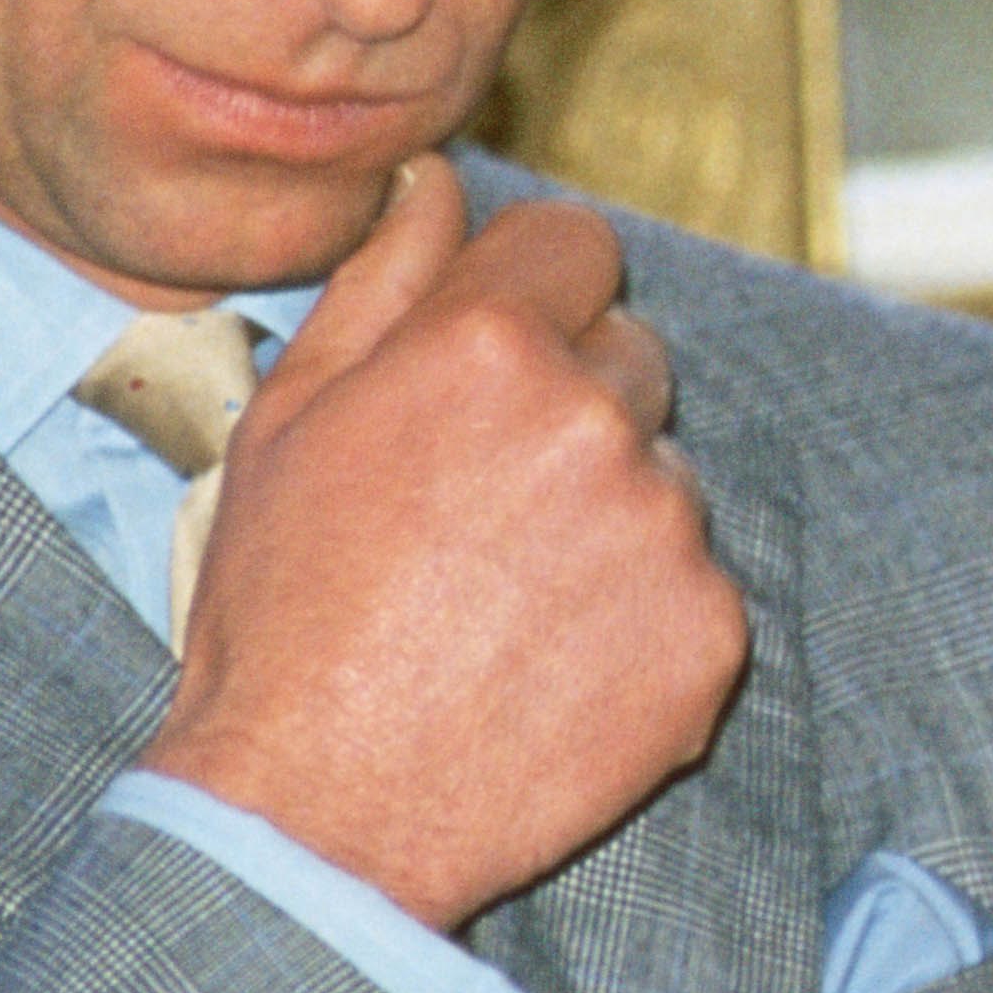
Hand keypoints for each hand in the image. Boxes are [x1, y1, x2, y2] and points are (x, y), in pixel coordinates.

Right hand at [135, 157, 749, 928]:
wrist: (318, 810)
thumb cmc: (280, 611)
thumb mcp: (289, 421)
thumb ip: (383, 281)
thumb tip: (438, 181)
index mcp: (487, 346)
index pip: (578, 243)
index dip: (535, 291)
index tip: (501, 349)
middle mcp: (595, 418)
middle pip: (631, 355)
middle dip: (572, 403)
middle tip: (477, 504)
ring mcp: (666, 529)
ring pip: (664, 475)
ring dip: (609, 513)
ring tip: (504, 599)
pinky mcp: (711, 632)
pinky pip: (696, 584)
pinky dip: (641, 617)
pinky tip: (550, 663)